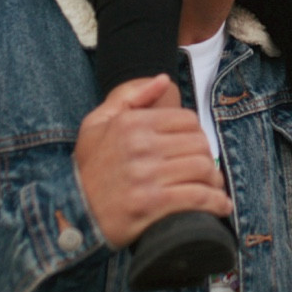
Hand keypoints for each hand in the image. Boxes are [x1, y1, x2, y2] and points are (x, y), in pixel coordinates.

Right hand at [75, 74, 231, 250]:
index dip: (197, 134)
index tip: (195, 149)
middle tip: (207, 171)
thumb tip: (163, 79)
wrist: (72, 212)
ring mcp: (146, 176)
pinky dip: (215, 202)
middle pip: (199, 144)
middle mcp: (140, 147)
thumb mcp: (96, 124)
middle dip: (209, 159)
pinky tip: (219, 206)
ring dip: (215, 181)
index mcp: (132, 124)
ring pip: (202, 169)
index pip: (187, 120)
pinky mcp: (151, 205)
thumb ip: (130, 97)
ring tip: (213, 189)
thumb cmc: (89, 168)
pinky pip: (197, 197)